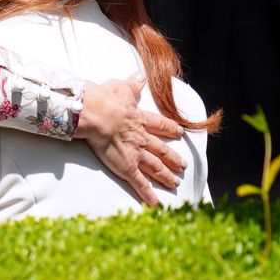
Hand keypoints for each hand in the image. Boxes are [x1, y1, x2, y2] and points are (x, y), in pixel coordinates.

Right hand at [74, 78, 185, 205]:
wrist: (97, 113)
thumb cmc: (105, 98)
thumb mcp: (120, 87)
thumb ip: (132, 84)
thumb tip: (141, 76)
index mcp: (139, 119)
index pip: (158, 125)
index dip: (169, 129)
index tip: (179, 132)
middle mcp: (141, 137)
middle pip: (161, 149)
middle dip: (172, 157)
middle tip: (182, 164)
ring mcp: (135, 153)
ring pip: (155, 167)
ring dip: (165, 175)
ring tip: (175, 183)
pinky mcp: (126, 167)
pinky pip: (139, 183)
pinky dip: (148, 194)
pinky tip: (156, 204)